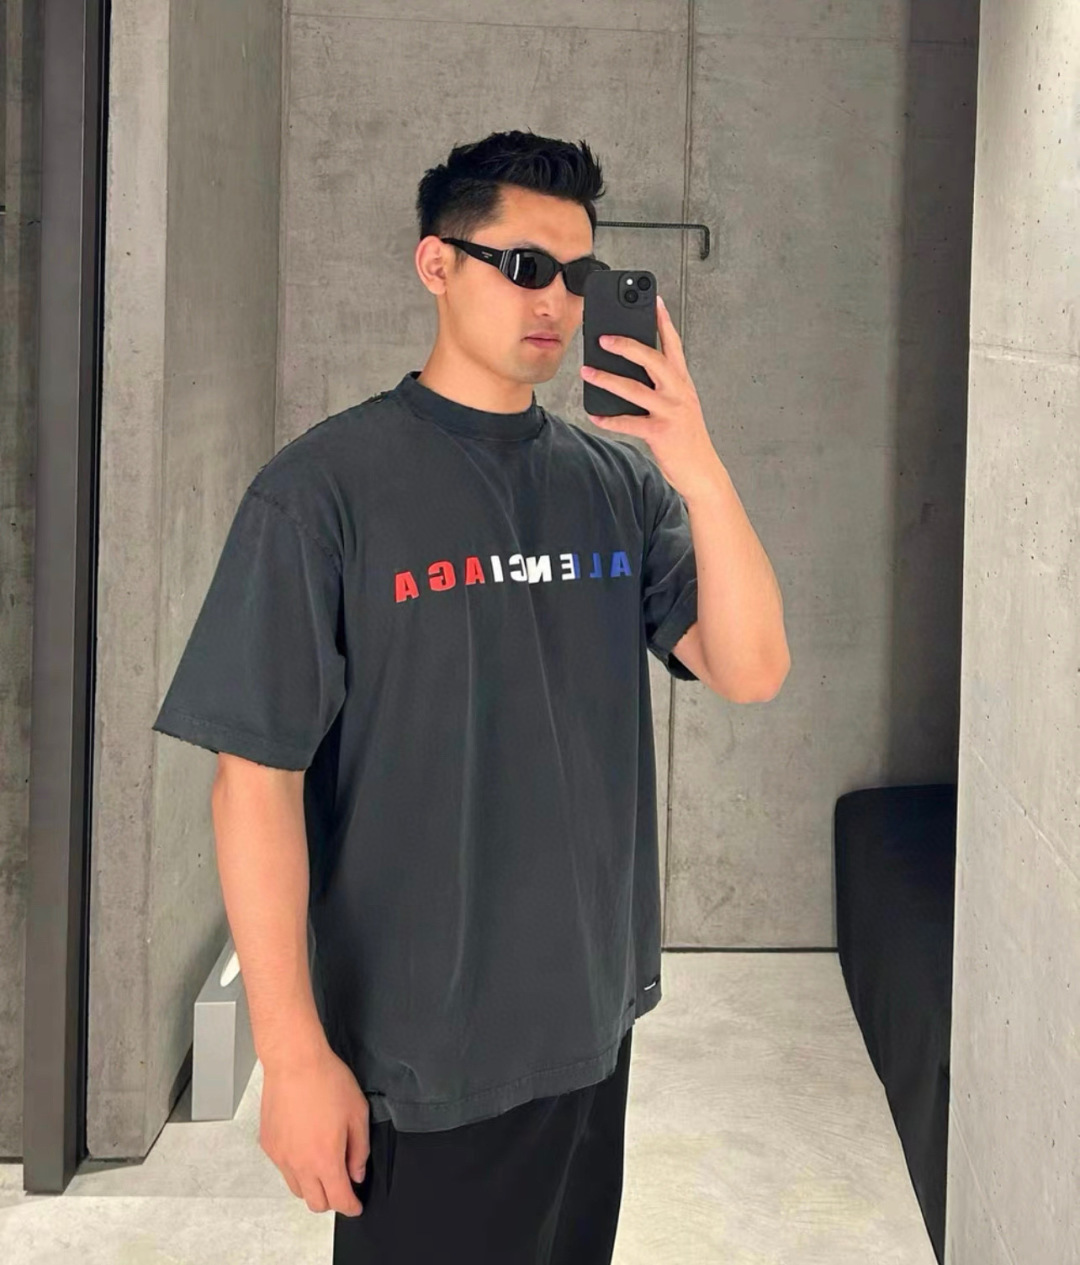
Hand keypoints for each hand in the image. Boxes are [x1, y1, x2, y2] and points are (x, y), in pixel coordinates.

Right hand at [259, 1040, 370, 1217]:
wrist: (294, 1061)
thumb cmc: (327, 1080)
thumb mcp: (358, 1112)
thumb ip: (360, 1149)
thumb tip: (356, 1173)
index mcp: (326, 1159)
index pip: (339, 1200)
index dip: (351, 1207)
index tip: (355, 1205)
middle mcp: (300, 1164)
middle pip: (315, 1203)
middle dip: (332, 1200)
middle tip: (342, 1184)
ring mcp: (281, 1156)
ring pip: (297, 1189)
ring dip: (312, 1186)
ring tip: (323, 1163)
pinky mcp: (269, 1145)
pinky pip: (283, 1168)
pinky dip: (295, 1167)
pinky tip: (305, 1146)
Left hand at [580, 294, 723, 500]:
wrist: (702, 471)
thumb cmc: (687, 437)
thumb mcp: (680, 405)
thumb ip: (662, 386)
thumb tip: (630, 372)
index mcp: (683, 383)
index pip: (674, 345)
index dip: (663, 321)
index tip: (653, 300)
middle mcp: (678, 392)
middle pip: (652, 360)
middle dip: (626, 346)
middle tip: (603, 338)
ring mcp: (670, 411)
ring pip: (634, 389)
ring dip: (607, 379)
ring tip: (587, 372)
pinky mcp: (660, 432)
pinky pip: (629, 423)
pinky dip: (609, 419)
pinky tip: (595, 415)